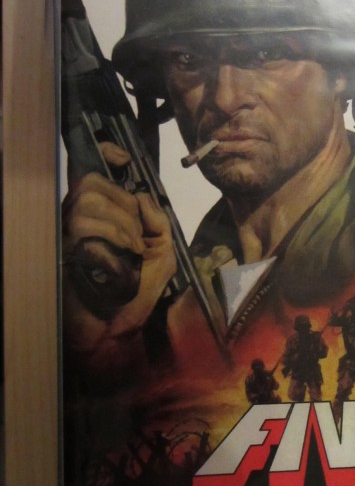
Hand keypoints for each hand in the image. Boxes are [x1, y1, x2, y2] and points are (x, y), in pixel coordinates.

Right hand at [62, 169, 176, 355]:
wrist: (117, 331)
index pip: (94, 172)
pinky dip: (110, 241)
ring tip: (128, 254)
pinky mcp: (61, 250)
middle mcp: (80, 219)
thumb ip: (158, 221)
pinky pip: (83, 226)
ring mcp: (68, 234)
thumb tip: (142, 195)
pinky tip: (116, 262)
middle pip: (92, 183)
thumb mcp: (162, 254)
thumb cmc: (136, 294)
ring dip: (120, 227)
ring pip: (88, 202)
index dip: (104, 155)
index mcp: (104, 216)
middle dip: (123, 208)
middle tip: (136, 239)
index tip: (121, 158)